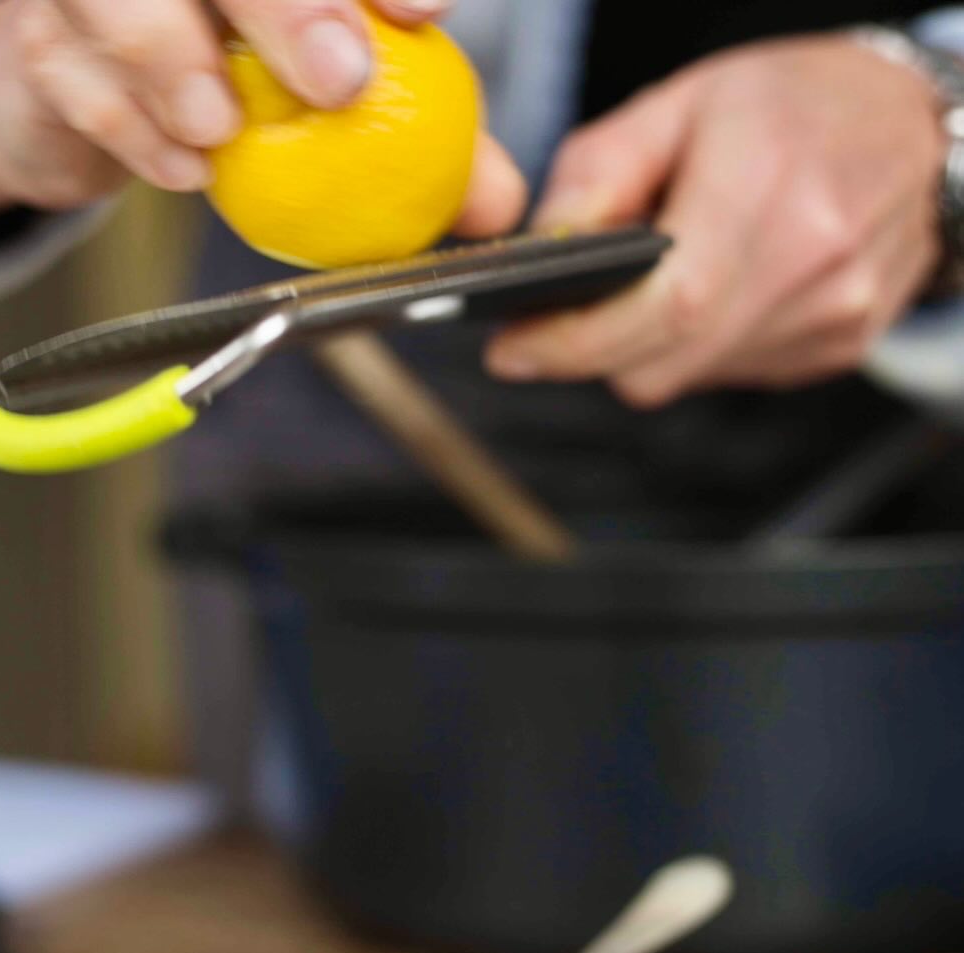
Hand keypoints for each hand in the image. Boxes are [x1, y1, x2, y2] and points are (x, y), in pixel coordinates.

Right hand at [0, 0, 523, 235]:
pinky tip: (185, 170)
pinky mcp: (37, 40)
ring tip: (224, 131)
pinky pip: (74, 76)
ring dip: (177, 63)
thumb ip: (413, 133)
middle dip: (288, 6)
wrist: (77, 92)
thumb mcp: (322, 93)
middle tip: (338, 80)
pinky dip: (133, 131)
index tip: (427, 16)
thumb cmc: (221, 71)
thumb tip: (496, 204)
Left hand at [486, 36, 945, 404]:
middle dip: (597, 348)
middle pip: (660, 364)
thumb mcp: (685, 100)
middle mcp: (811, 262)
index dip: (572, 343)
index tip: (513, 349)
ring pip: (688, 377)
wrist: (915, 126)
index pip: (660, 307)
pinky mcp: (839, 348)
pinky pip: (730, 374)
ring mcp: (833, 314)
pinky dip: (701, 346)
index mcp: (765, 186)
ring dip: (652, 346)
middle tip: (575, 309)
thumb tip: (539, 246)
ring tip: (670, 275)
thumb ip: (600, 172)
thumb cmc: (797, 103)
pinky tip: (720, 290)